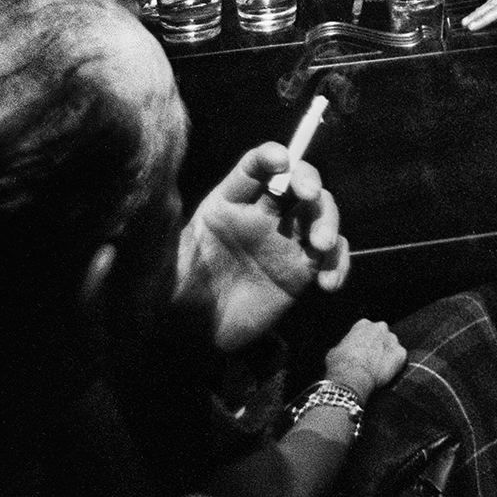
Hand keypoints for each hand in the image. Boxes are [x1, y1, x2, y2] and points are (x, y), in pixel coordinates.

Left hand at [174, 145, 350, 353]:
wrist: (188, 338)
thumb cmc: (171, 293)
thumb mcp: (166, 259)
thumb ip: (168, 234)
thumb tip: (157, 204)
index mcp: (228, 203)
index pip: (254, 168)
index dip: (270, 157)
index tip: (281, 161)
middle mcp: (262, 214)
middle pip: (296, 182)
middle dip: (308, 182)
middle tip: (309, 197)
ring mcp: (285, 241)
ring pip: (320, 214)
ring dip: (328, 222)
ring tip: (320, 246)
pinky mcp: (301, 271)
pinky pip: (331, 256)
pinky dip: (339, 263)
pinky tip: (328, 284)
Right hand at [324, 319, 406, 402]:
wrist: (351, 378)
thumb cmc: (340, 364)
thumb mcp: (334, 350)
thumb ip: (344, 345)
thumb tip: (343, 351)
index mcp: (363, 324)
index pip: (367, 330)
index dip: (364, 342)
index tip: (362, 351)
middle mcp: (380, 327)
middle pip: (382, 335)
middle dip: (378, 345)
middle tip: (371, 359)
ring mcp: (392, 340)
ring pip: (392, 346)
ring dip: (388, 354)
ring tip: (379, 368)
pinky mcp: (401, 354)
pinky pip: (400, 358)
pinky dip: (396, 365)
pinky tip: (387, 373)